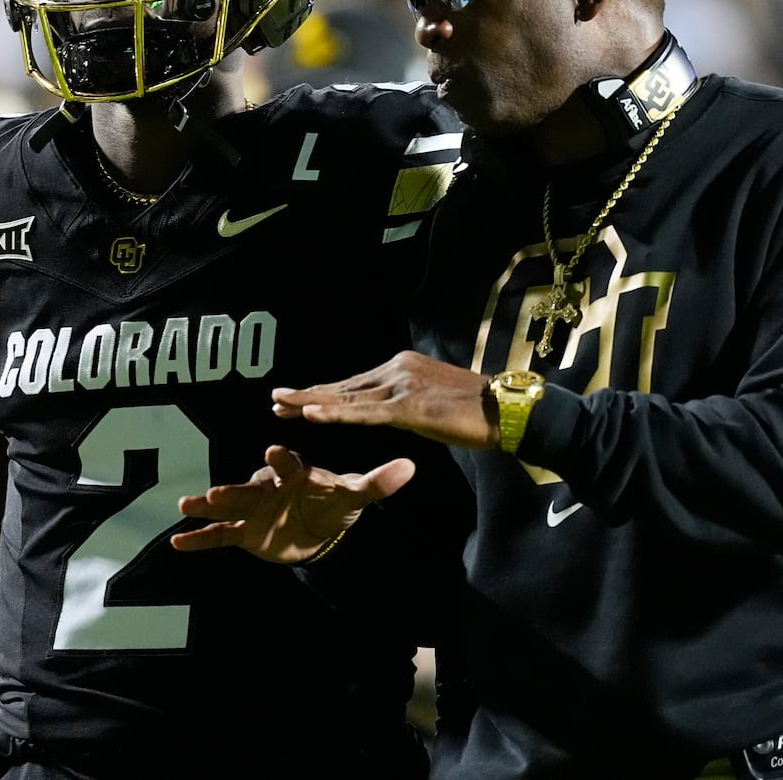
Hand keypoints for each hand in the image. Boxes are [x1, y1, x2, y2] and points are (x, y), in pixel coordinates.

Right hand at [170, 445, 415, 561]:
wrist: (317, 526)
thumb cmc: (333, 501)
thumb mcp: (354, 495)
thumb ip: (378, 482)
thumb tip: (411, 466)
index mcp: (296, 474)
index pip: (289, 465)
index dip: (282, 460)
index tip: (274, 451)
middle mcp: (269, 487)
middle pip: (251, 487)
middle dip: (234, 490)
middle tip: (217, 490)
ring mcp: (253, 510)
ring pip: (229, 508)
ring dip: (209, 507)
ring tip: (187, 507)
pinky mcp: (244, 532)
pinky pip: (219, 536)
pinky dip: (200, 540)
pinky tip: (177, 544)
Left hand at [271, 350, 498, 448]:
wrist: (507, 411)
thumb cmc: (475, 413)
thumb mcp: (432, 403)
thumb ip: (407, 403)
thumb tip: (390, 410)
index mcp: (402, 367)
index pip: (354, 383)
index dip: (323, 393)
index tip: (295, 400)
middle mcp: (398, 369)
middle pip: (344, 387)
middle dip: (307, 396)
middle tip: (275, 400)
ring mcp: (402, 386)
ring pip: (347, 398)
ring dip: (310, 403)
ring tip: (281, 405)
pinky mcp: (409, 407)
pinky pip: (365, 413)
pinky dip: (335, 414)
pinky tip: (311, 414)